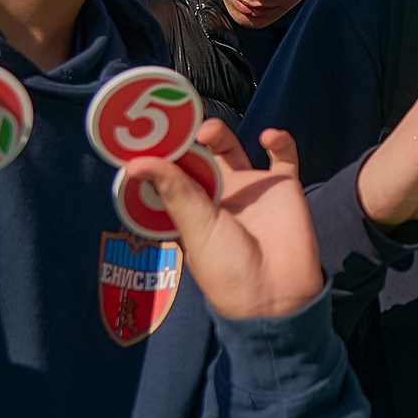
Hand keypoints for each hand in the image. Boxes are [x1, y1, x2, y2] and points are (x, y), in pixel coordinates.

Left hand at [124, 120, 322, 320]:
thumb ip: (173, 191)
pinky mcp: (282, 187)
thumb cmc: (227, 267)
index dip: (162, 154)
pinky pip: (282, 156)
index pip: (172, 173)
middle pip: (198, 156)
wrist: (276, 290)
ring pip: (232, 149)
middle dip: (187, 139)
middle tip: (178, 127)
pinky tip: (268, 137)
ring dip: (220, 134)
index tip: (147, 132)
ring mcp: (249, 189)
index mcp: (192, 209)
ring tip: (210, 132)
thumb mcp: (195, 227)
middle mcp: (218, 195)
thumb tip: (134, 163)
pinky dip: (279, 140)